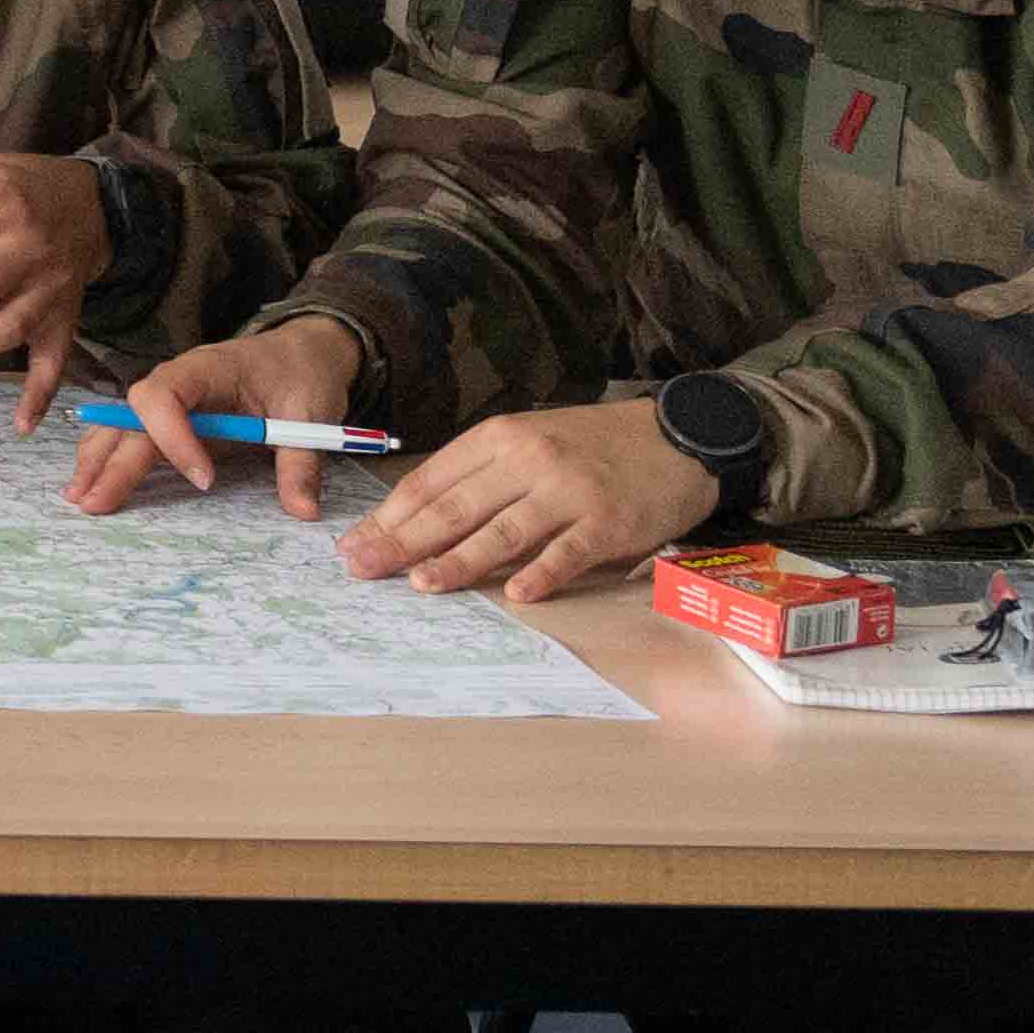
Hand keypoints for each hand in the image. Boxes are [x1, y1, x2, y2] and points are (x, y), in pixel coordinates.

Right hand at [60, 311, 363, 520]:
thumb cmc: (302, 375)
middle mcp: (176, 382)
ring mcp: (169, 402)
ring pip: (121, 427)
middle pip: (133, 420)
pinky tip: (91, 483)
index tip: (205, 480)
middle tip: (96, 504)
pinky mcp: (171, 420)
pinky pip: (131, 435)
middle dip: (113, 462)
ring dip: (98, 460)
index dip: (173, 437)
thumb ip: (302, 463)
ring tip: (79, 498)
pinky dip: (108, 458)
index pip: (165, 396)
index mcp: (206, 368)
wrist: (302, 352)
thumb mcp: (311, 414)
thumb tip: (304, 511)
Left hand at [345, 397, 710, 602]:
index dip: (389, 516)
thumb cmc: (592, 445)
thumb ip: (480, 474)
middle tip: (363, 569)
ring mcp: (569, 492)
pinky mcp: (608, 521)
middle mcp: (529, 461)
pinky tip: (516, 596)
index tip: (354, 544)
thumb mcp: (529, 440)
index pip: (430, 481)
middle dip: (402, 541)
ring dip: (459, 561)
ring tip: (422, 584)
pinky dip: (541, 574)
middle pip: (454, 507)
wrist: (679, 436)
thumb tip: (418, 518)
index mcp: (500, 438)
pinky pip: (567, 552)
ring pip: (502, 531)